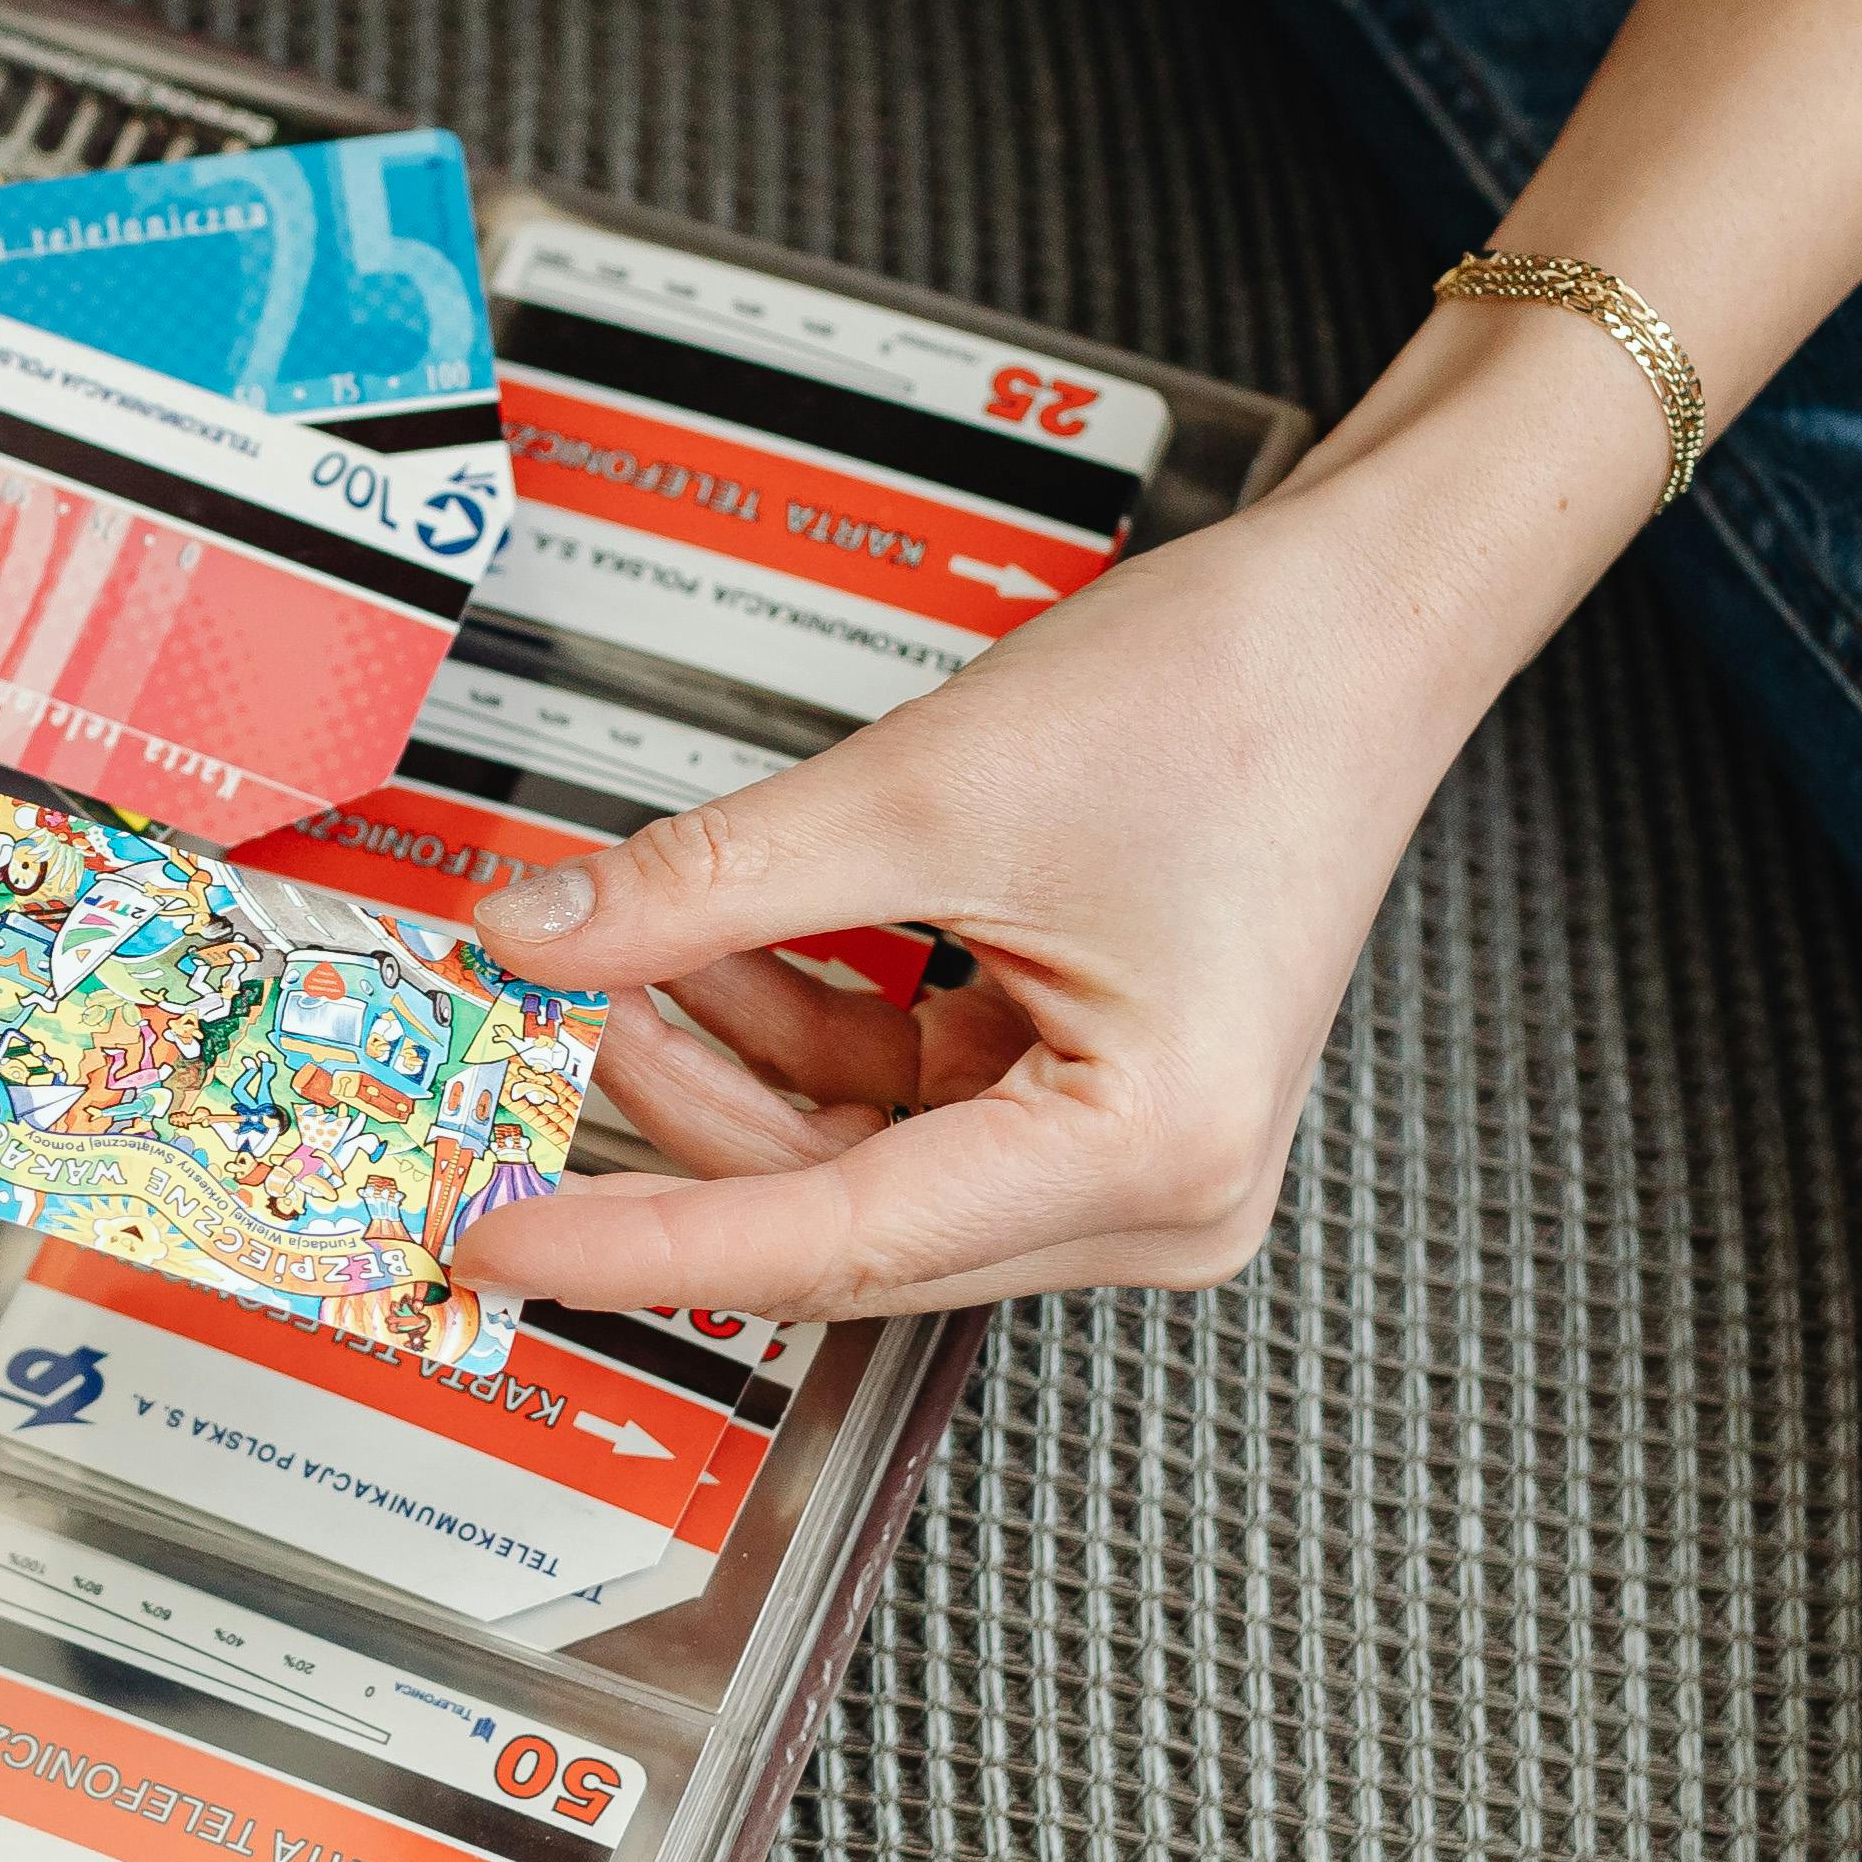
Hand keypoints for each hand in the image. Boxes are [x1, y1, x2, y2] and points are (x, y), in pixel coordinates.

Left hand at [454, 314, 1644, 1317]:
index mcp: (1148, 1151)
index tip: (500, 1235)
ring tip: (614, 957)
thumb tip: (545, 935)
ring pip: (853, 1165)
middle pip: (838, 1217)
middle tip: (528, 1044)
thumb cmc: (1243, 698)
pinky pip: (898, 1106)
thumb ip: (710, 883)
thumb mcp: (927, 790)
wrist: (1361, 621)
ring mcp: (1126, 1158)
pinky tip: (710, 952)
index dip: (636, 1239)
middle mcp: (1154, 1195)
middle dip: (671, 1120)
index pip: (828, 1239)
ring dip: (724, 1065)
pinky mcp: (1092, 1103)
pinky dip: (794, 1033)